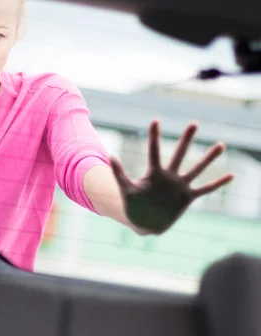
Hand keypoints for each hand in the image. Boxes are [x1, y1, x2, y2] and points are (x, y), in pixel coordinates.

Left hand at [110, 120, 233, 234]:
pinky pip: (205, 189)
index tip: (155, 120)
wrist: (144, 222)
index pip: (154, 151)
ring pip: (196, 169)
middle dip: (186, 140)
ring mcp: (180, 186)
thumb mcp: (125, 189)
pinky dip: (217, 183)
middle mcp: (169, 176)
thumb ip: (119, 173)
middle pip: (179, 154)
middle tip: (194, 123)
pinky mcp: (187, 197)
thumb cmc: (133, 206)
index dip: (154, 136)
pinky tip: (231, 175)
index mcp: (153, 173)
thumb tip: (111, 155)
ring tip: (220, 145)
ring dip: (208, 158)